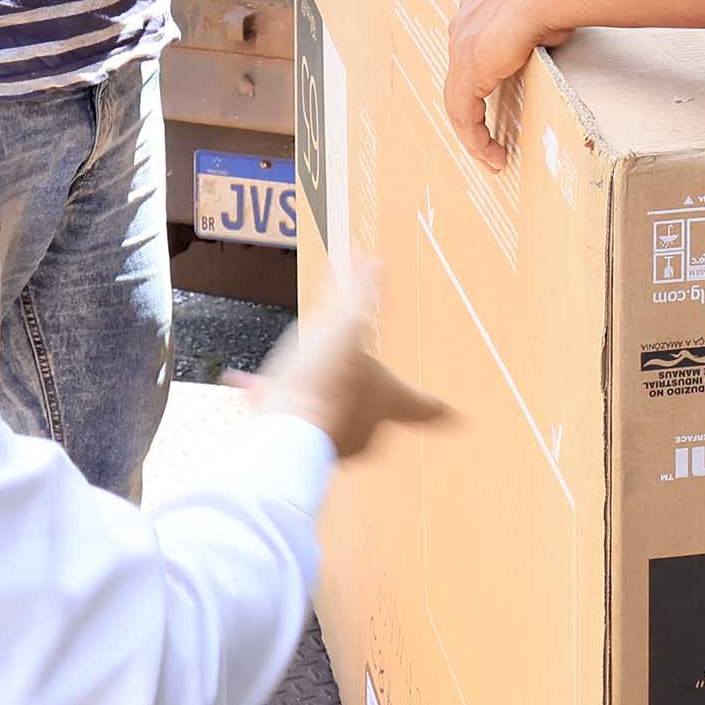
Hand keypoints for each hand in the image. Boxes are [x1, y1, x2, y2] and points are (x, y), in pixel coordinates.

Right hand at [235, 281, 450, 461]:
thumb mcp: (348, 323)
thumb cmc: (324, 382)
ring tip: (289, 372)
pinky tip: (249, 384)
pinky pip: (293, 419)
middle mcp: (366, 430)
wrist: (285, 430)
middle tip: (335, 370)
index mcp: (390, 402)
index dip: (439, 409)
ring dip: (309, 391)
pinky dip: (274, 400)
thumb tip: (374, 261)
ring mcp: (332, 441)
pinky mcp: (300, 443)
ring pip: (323, 412)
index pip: (424, 406)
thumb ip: (361, 293)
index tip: (454, 415)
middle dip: (350, 387)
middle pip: (368, 409)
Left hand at [442, 0, 578, 170]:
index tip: (495, 105)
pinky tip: (491, 154)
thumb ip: (537, 29)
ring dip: (473, 137)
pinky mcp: (468, 72)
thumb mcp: (542, 11)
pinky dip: (476, 139)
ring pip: (456, 105)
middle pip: (458, 84)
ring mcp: (461, 50)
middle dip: (471, 118)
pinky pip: (464, 116)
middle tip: (487, 143)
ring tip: (491, 158)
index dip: (479, 85)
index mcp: (476, 12)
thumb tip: (551, 34)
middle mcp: (461, 29)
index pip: (469, 58)